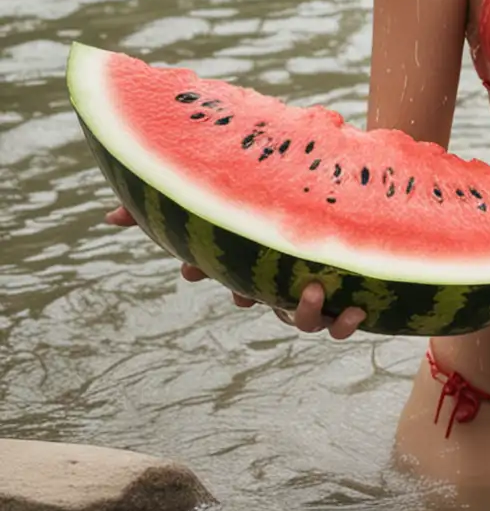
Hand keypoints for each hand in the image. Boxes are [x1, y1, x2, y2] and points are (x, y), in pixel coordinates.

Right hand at [103, 204, 365, 338]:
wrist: (360, 195)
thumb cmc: (293, 197)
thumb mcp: (244, 187)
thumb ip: (186, 199)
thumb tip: (107, 216)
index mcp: (259, 263)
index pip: (228, 274)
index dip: (209, 273)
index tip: (192, 267)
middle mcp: (285, 281)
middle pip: (264, 302)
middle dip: (254, 297)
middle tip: (250, 290)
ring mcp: (317, 290)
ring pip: (304, 321)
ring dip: (305, 313)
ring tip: (312, 288)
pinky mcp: (351, 293)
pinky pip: (344, 322)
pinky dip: (347, 323)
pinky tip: (359, 306)